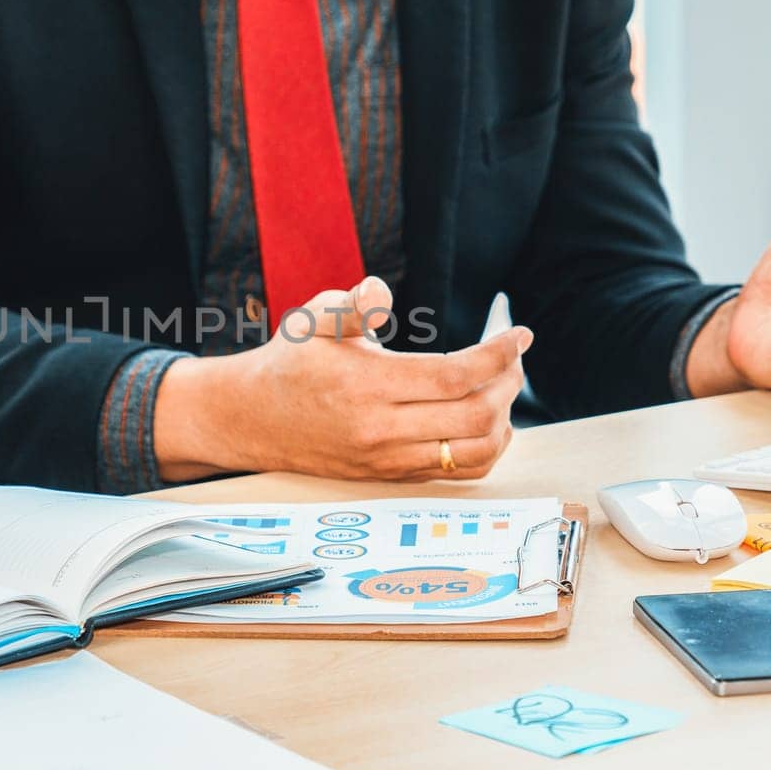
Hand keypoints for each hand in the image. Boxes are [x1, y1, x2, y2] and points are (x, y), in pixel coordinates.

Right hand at [153, 277, 534, 481]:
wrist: (252, 419)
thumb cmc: (289, 362)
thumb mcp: (313, 318)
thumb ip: (353, 304)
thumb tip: (380, 294)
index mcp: (366, 385)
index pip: (455, 375)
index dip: (497, 355)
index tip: (518, 335)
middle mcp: (380, 430)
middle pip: (475, 416)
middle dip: (508, 383)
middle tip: (512, 359)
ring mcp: (388, 459)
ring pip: (473, 452)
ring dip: (503, 419)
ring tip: (502, 388)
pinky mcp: (391, 475)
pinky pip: (456, 472)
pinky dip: (485, 447)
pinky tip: (486, 420)